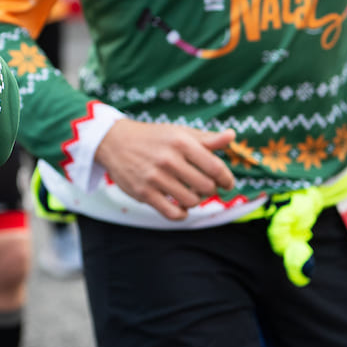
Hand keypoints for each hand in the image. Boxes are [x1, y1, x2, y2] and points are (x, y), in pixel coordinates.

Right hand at [94, 118, 236, 220]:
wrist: (115, 141)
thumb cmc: (153, 138)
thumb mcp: (179, 132)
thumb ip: (207, 138)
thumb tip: (232, 136)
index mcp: (181, 141)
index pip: (215, 168)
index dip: (226, 179)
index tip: (227, 183)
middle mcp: (168, 159)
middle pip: (206, 187)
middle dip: (210, 190)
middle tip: (206, 187)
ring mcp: (155, 177)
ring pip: (191, 201)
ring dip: (196, 200)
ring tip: (191, 193)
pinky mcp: (143, 193)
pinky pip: (172, 213)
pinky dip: (181, 213)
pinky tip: (180, 206)